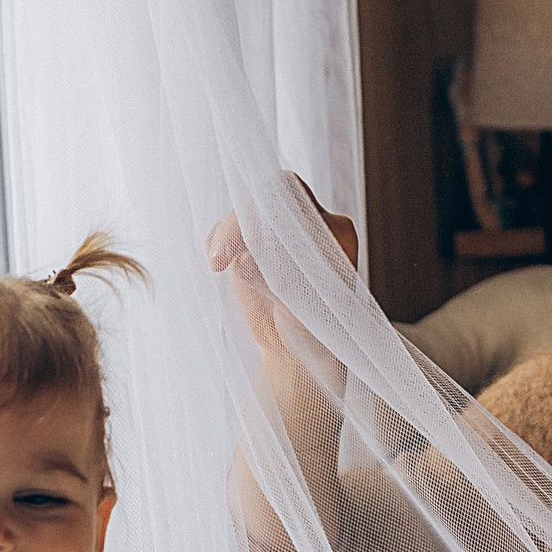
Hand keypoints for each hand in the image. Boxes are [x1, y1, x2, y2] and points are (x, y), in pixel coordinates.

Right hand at [205, 180, 360, 354]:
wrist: (300, 352)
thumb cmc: (316, 335)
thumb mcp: (304, 316)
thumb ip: (279, 286)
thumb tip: (245, 261)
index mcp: (336, 233)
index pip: (300, 200)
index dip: (268, 211)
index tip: (249, 245)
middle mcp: (308, 224)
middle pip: (268, 198)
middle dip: (239, 224)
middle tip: (218, 259)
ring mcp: (278, 233)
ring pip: (244, 213)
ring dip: (225, 235)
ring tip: (216, 264)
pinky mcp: (251, 244)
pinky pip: (227, 230)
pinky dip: (216, 242)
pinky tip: (216, 264)